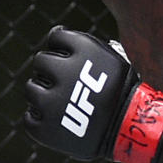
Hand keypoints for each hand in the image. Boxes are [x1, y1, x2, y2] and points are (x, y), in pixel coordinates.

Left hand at [22, 26, 162, 162]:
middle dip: (51, 70)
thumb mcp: (111, 59)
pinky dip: (40, 120)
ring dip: (43, 94)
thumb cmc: (122, 92)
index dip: (61, 47)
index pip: (56, 36)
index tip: (69, 59)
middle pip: (40, 61)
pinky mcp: (45, 128)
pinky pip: (30, 118)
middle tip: (66, 84)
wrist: (133, 130)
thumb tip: (55, 33)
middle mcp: (64, 72)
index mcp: (82, 50)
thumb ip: (82, 45)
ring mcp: (52, 102)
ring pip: (31, 88)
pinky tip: (58, 121)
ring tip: (63, 104)